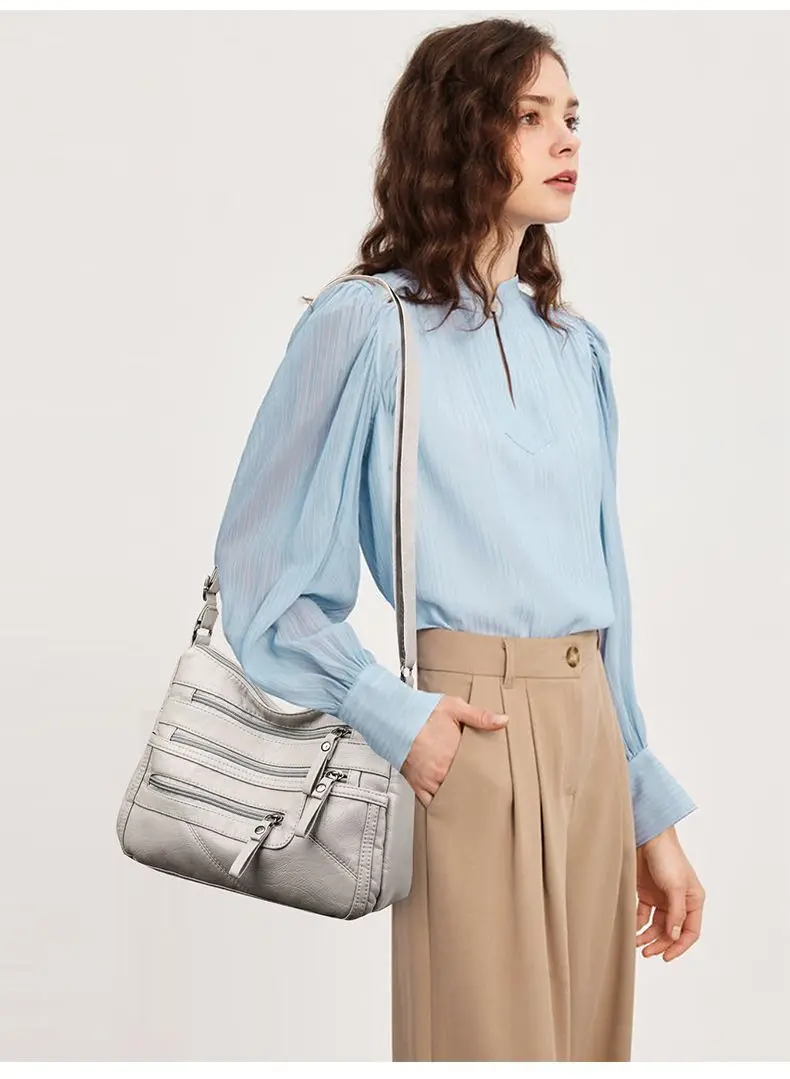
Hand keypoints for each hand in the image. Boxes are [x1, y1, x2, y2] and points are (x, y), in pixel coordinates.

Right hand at [400, 695, 508, 807]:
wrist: (393, 717)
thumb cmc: (420, 712)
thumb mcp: (454, 708)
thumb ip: (479, 716)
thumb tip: (502, 721)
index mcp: (453, 754)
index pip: (478, 772)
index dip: (488, 775)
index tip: (497, 778)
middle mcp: (440, 771)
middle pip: (465, 787)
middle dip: (475, 788)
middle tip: (487, 790)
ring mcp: (428, 781)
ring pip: (450, 799)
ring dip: (459, 798)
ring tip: (472, 800)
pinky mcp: (417, 786)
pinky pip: (431, 804)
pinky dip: (441, 806)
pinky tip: (451, 805)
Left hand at [635, 825, 704, 960]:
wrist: (647, 836)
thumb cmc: (667, 856)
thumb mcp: (675, 886)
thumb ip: (676, 912)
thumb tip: (674, 936)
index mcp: (693, 900)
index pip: (690, 931)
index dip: (679, 946)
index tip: (666, 957)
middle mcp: (679, 902)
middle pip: (671, 931)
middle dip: (660, 944)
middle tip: (647, 953)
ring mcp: (662, 898)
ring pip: (656, 925)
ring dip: (648, 936)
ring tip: (637, 944)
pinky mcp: (646, 893)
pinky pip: (643, 915)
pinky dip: (637, 924)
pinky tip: (631, 931)